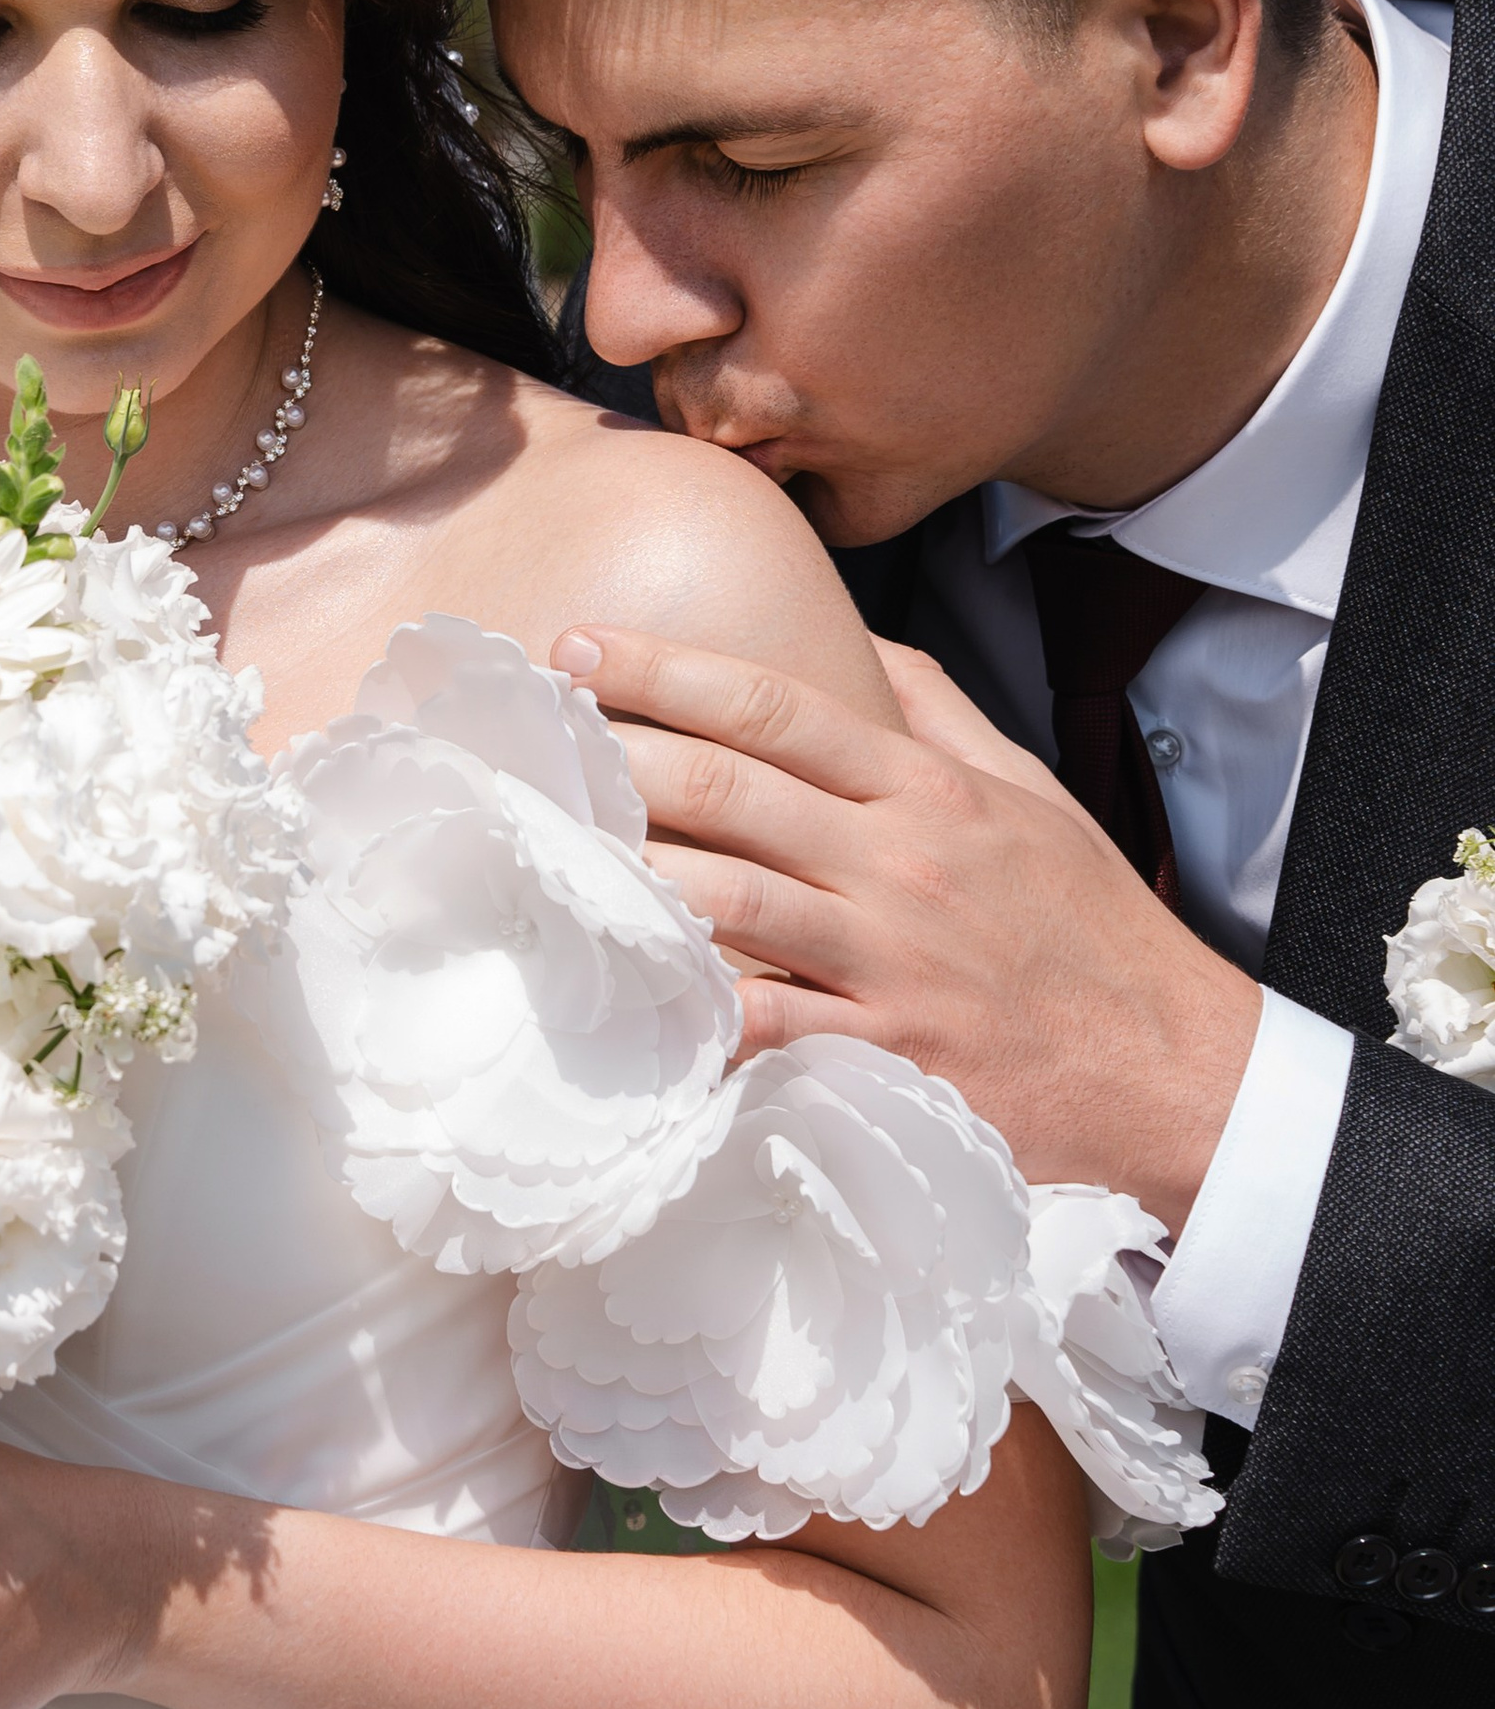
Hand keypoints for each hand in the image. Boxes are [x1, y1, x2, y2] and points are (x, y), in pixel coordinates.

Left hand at [558, 621, 1260, 1226]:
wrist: (1175, 1070)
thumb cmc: (1088, 929)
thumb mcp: (1028, 793)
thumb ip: (935, 710)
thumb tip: (853, 638)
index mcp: (927, 792)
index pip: (777, 707)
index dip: (668, 671)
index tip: (584, 648)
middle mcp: (900, 865)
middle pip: (732, 789)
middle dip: (620, 750)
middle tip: (534, 729)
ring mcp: (889, 963)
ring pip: (731, 899)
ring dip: (629, 869)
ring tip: (546, 843)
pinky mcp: (886, 1056)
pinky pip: (766, 1029)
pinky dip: (692, 1010)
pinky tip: (619, 987)